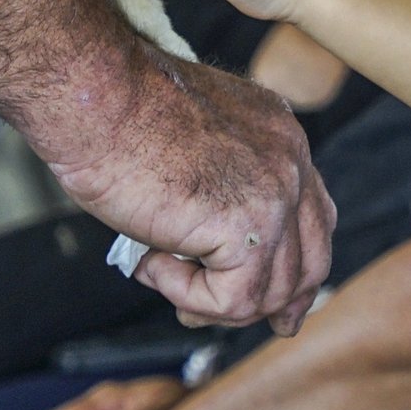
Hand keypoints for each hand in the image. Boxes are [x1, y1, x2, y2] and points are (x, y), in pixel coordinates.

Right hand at [49, 56, 334, 336]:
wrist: (97, 92)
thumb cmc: (117, 109)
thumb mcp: (190, 142)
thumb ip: (215, 182)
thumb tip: (207, 242)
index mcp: (281, 137)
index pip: (313, 218)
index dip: (293, 266)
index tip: (275, 303)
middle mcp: (291, 164)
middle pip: (310, 261)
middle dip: (275, 304)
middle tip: (225, 317)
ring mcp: (277, 197)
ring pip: (268, 293)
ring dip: (206, 296)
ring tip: (155, 267)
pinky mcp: (248, 229)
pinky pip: (231, 300)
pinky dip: (185, 294)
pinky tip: (150, 262)